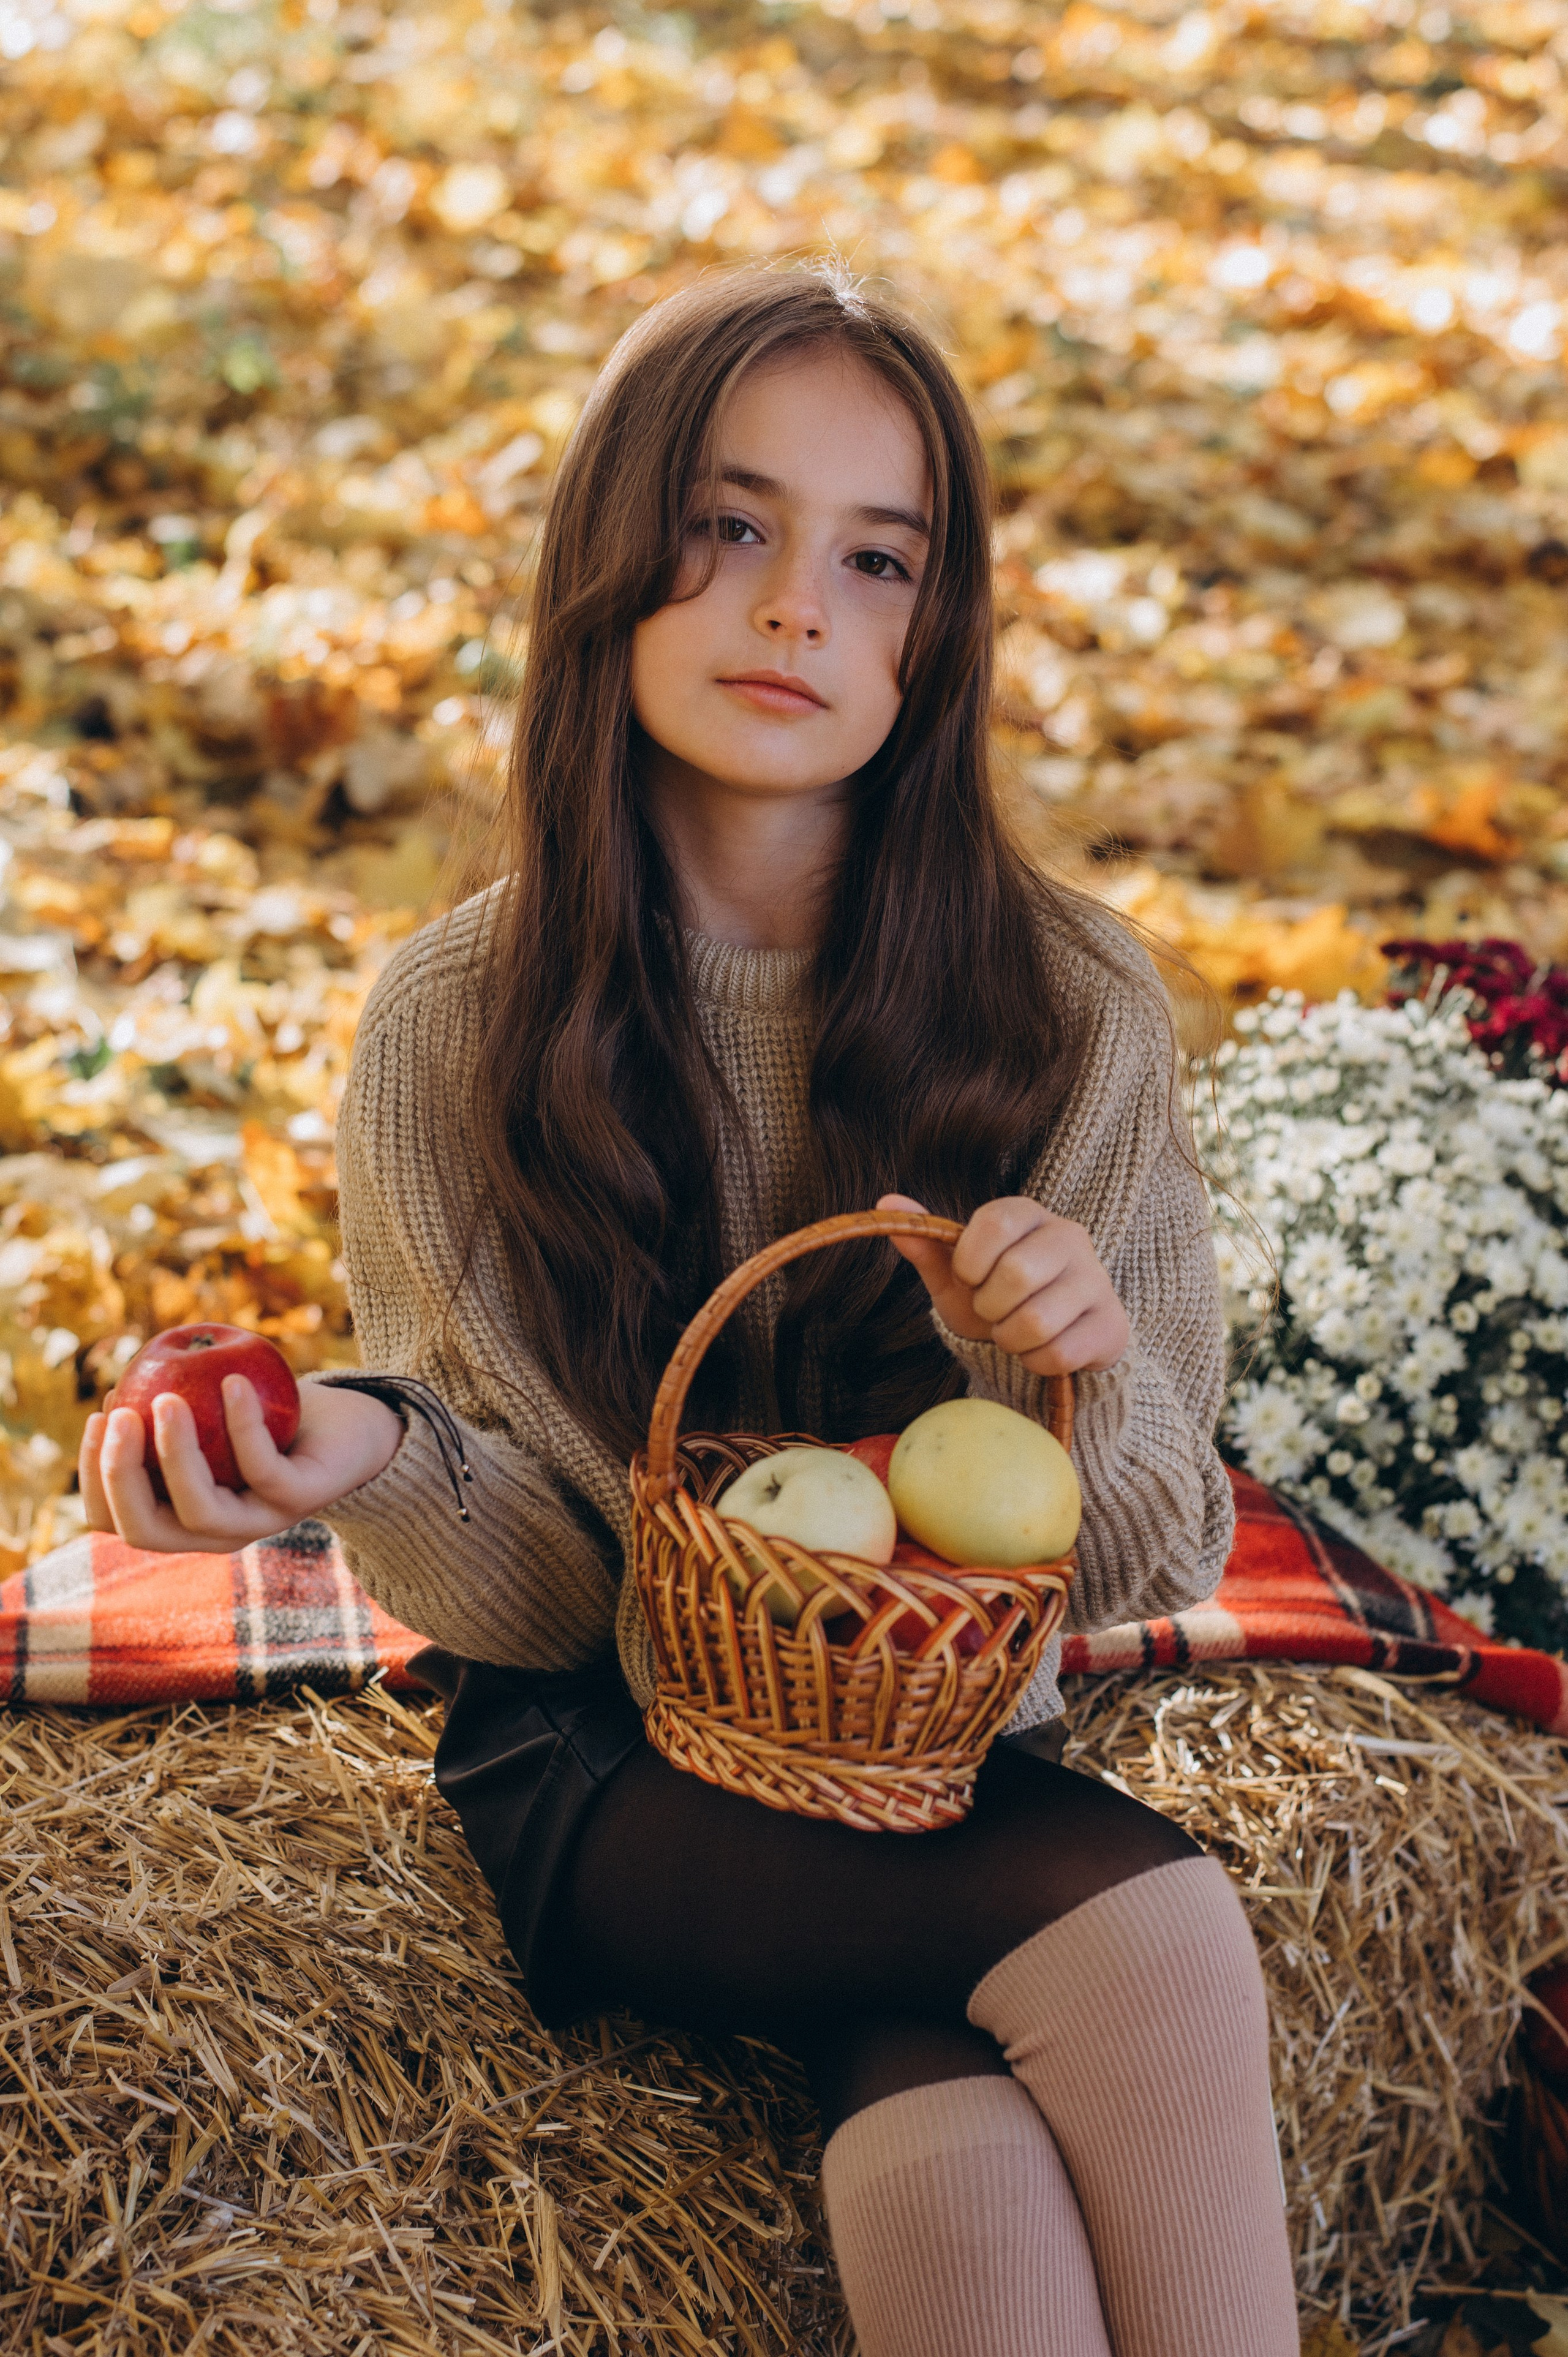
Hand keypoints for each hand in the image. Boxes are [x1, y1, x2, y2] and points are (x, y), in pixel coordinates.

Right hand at [79, 1378, 403, 1553]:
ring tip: (168, 1398)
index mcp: (180, 1518)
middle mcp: (214, 1532)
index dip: (95, 1476)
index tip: (98, 1418)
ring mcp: (259, 1520)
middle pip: (146, 1530)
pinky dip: (243, 1425)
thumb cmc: (268, 1418)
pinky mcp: (300, 1498)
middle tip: (120, 1413)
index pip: (116, 1520)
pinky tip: (233, 1382)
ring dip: (174, 1454)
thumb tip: (112, 1397)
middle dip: (120, 1475)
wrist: (349, 1430)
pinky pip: (262, 1469)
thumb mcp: (208, 1415)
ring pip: (200, 1510)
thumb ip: (165, 1414)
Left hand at [879, 1193, 1129, 1376]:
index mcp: (1028, 1214)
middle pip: (1017, 1275)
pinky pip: (1060, 1353)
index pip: (994, 1224)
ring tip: (1015, 1331)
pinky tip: (1040, 1349)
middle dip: (990, 1307)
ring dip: (1011, 1339)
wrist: (1050, 1338)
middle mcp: (1069, 1237)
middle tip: (994, 1311)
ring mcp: (1096, 1280)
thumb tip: (886, 1201)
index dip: (971, 1262)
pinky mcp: (1111, 1324)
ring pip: (1038, 1321)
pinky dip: (1036, 1362)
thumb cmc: (996, 1298)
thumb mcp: (956, 1274)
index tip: (971, 1278)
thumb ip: (926, 1242)